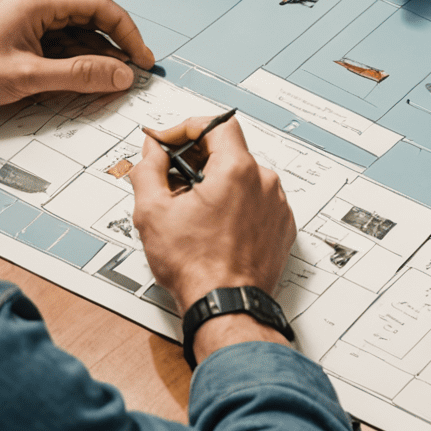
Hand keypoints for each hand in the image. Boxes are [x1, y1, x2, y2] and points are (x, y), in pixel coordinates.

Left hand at [0, 0, 152, 105]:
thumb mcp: (27, 77)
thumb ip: (80, 75)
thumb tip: (120, 74)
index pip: (101, 6)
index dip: (128, 33)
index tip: (142, 58)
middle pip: (90, 11)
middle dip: (112, 43)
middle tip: (129, 71)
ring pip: (74, 21)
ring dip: (91, 48)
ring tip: (106, 77)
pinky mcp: (16, 12)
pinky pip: (56, 26)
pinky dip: (71, 47)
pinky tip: (78, 69)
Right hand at [127, 114, 294, 320]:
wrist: (226, 305)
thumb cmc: (196, 267)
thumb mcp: (152, 212)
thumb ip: (148, 169)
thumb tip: (153, 150)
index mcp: (237, 170)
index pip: (217, 124)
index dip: (189, 128)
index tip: (172, 142)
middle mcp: (264, 182)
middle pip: (230, 152)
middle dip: (199, 161)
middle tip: (175, 182)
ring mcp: (277, 205)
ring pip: (244, 178)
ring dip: (218, 185)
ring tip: (194, 211)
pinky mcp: (282, 226)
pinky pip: (258, 202)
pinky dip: (237, 206)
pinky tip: (216, 227)